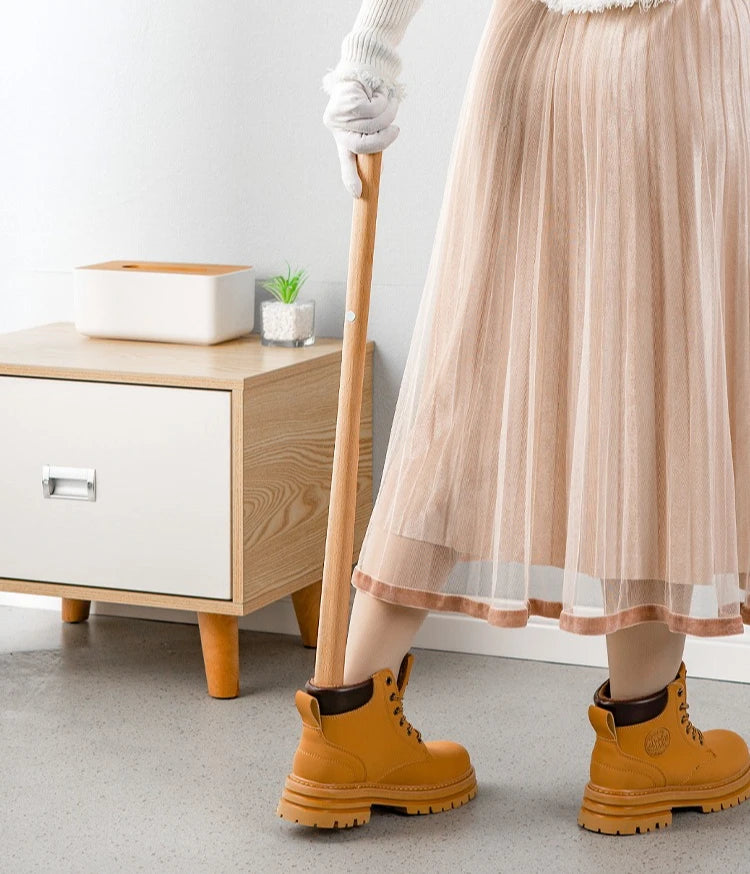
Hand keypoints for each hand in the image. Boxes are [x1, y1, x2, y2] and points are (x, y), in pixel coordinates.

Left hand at [323, 79, 400, 196]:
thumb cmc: (370, 100)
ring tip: (386, 104)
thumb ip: (372, 146)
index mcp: (343, 138)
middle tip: (395, 132)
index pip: (346, 160)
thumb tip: (377, 171)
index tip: (357, 193)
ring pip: (371, 126)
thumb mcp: (371, 125)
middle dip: (383, 140)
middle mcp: (337, 128)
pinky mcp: (345, 99)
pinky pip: (371, 110)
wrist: (365, 68)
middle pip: (362, 146)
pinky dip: (381, 103)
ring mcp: (339, 114)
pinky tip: (377, 94)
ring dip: (386, 115)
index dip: (350, 177)